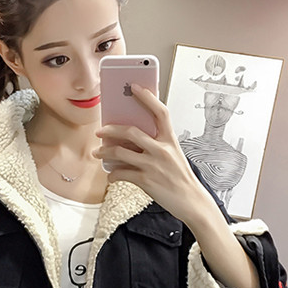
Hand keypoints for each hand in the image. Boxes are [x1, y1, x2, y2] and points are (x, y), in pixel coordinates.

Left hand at [92, 85, 211, 224]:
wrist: (190, 201)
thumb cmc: (180, 177)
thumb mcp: (173, 155)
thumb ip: (156, 145)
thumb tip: (129, 140)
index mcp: (170, 140)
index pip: (160, 112)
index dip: (147, 98)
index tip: (134, 87)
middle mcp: (162, 150)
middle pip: (131, 131)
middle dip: (111, 129)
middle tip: (100, 131)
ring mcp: (153, 165)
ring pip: (120, 152)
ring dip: (104, 152)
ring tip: (97, 153)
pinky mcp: (146, 181)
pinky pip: (121, 173)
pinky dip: (112, 174)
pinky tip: (111, 175)